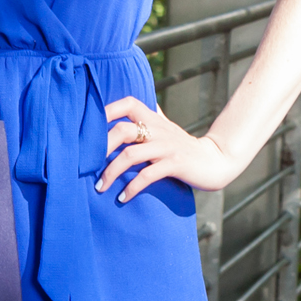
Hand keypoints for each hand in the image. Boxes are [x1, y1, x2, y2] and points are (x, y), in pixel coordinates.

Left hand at [96, 96, 241, 202]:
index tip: (88, 127)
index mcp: (155, 119)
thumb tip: (132, 105)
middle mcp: (159, 130)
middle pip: (123, 130)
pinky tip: (123, 197)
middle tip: (85, 165)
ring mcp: (167, 147)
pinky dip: (132, 188)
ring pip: (131, 155)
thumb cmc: (185, 146)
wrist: (215, 161)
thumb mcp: (167, 128)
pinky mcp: (175, 164)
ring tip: (99, 187)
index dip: (108, 110)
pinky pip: (147, 176)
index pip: (129, 103)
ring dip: (111, 172)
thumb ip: (151, 116)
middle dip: (101, 147)